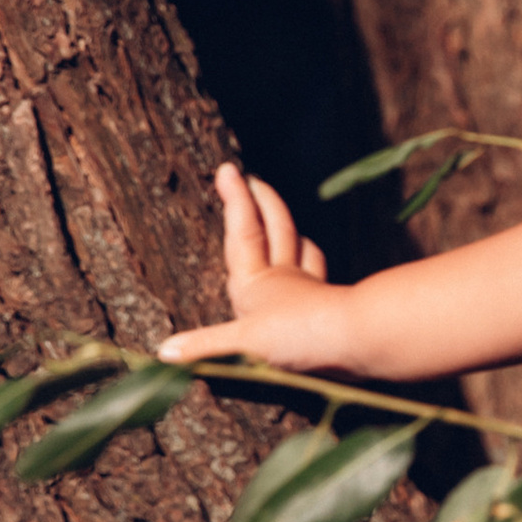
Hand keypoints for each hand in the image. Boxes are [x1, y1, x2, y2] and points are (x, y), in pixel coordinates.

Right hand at [160, 166, 352, 369]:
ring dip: (290, 234)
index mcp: (255, 282)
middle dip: (262, 203)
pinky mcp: (327, 308)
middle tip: (254, 180)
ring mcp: (308, 291)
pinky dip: (310, 266)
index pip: (243, 230)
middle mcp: (282, 280)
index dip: (235, 200)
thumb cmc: (300, 337)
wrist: (358, 344)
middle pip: (274, 230)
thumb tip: (163, 353)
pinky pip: (316, 277)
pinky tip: (309, 273)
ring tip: (283, 225)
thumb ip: (205, 347)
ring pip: (300, 251)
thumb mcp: (244, 345)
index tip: (228, 169)